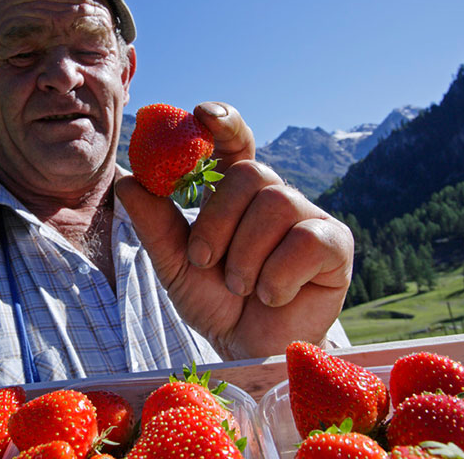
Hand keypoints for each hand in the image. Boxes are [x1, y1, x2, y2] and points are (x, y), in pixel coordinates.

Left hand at [115, 102, 353, 358]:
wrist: (247, 349)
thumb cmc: (215, 301)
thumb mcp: (175, 262)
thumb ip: (154, 222)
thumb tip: (127, 179)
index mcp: (238, 194)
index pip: (235, 142)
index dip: (223, 122)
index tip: (200, 114)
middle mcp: (275, 197)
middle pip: (250, 173)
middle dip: (218, 221)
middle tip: (205, 261)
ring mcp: (310, 218)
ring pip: (277, 204)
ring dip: (246, 256)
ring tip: (241, 286)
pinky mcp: (336, 246)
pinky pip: (307, 240)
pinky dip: (278, 276)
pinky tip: (273, 296)